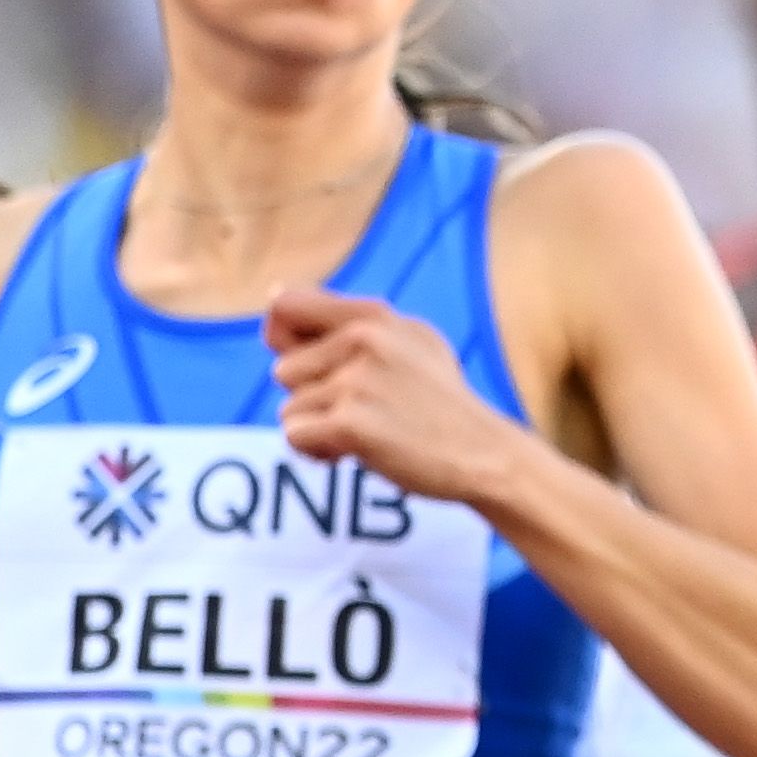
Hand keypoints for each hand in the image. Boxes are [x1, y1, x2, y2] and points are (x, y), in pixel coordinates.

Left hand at [268, 287, 523, 504]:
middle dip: (312, 397)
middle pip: (284, 370)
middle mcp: (364, 340)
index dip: (281, 337)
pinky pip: (295, 437)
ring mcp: (357, 382)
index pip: (287, 306)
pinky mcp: (351, 424)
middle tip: (363, 410)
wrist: (484, 452)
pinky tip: (353, 452)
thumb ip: (349, 322)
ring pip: (290, 408)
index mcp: (375, 317)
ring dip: (318, 429)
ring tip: (367, 431)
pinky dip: (317, 451)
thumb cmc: (441, 402)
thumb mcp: (411, 341)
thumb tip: (272, 304)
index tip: (306, 362)